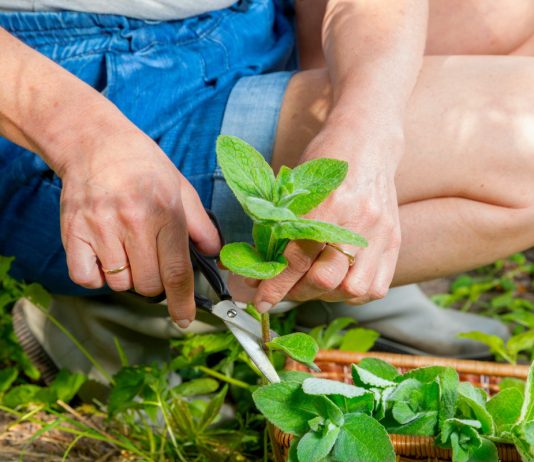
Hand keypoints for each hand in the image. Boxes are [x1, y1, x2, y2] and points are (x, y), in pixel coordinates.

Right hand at [58, 126, 219, 326]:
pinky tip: (106, 256)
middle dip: (156, 282)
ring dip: (129, 277)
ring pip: (120, 284)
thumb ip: (201, 226)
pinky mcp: (73, 233)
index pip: (177, 271)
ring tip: (128, 249)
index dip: (183, 301)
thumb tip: (215, 255)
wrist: (95, 143)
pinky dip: (98, 276)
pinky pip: (86, 278)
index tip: (185, 317)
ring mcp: (100, 229)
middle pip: (148, 284)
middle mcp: (132, 223)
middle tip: (153, 260)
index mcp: (164, 213)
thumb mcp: (181, 189)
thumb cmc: (143, 165)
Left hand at [254, 124, 402, 310]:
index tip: (260, 300)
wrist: (369, 141)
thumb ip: (280, 228)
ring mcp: (380, 233)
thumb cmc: (326, 160)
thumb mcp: (295, 187)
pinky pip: (375, 287)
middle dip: (295, 292)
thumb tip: (261, 267)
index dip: (274, 285)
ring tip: (309, 284)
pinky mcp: (393, 241)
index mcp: (327, 204)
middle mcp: (357, 222)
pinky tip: (337, 282)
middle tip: (282, 289)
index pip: (297, 258)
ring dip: (324, 294)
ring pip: (352, 289)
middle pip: (325, 279)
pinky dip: (352, 294)